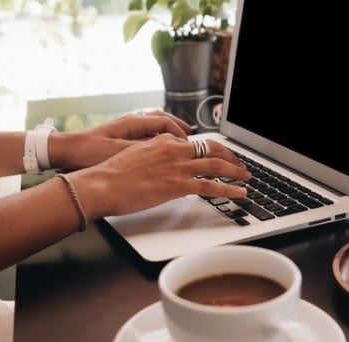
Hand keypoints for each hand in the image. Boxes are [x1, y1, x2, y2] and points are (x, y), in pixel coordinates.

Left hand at [48, 110, 191, 169]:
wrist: (66, 151)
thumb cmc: (90, 151)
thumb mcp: (122, 152)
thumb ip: (146, 149)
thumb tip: (166, 151)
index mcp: (134, 121)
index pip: (165, 121)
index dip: (180, 132)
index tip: (188, 143)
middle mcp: (131, 121)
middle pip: (161, 119)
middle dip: (177, 128)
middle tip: (190, 137)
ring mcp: (125, 128)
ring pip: (153, 125)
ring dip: (167, 132)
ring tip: (177, 142)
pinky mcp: (120, 136)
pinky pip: (145, 133)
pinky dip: (156, 138)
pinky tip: (158, 150)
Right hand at [68, 134, 249, 218]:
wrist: (102, 184)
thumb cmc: (112, 175)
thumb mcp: (136, 157)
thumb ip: (155, 158)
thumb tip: (165, 168)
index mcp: (163, 141)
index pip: (194, 142)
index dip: (211, 149)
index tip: (219, 156)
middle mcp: (173, 149)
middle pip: (211, 148)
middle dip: (230, 156)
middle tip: (240, 165)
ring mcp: (177, 167)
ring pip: (216, 164)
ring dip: (235, 170)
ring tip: (246, 177)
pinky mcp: (177, 185)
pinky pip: (210, 186)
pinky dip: (229, 189)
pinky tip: (239, 193)